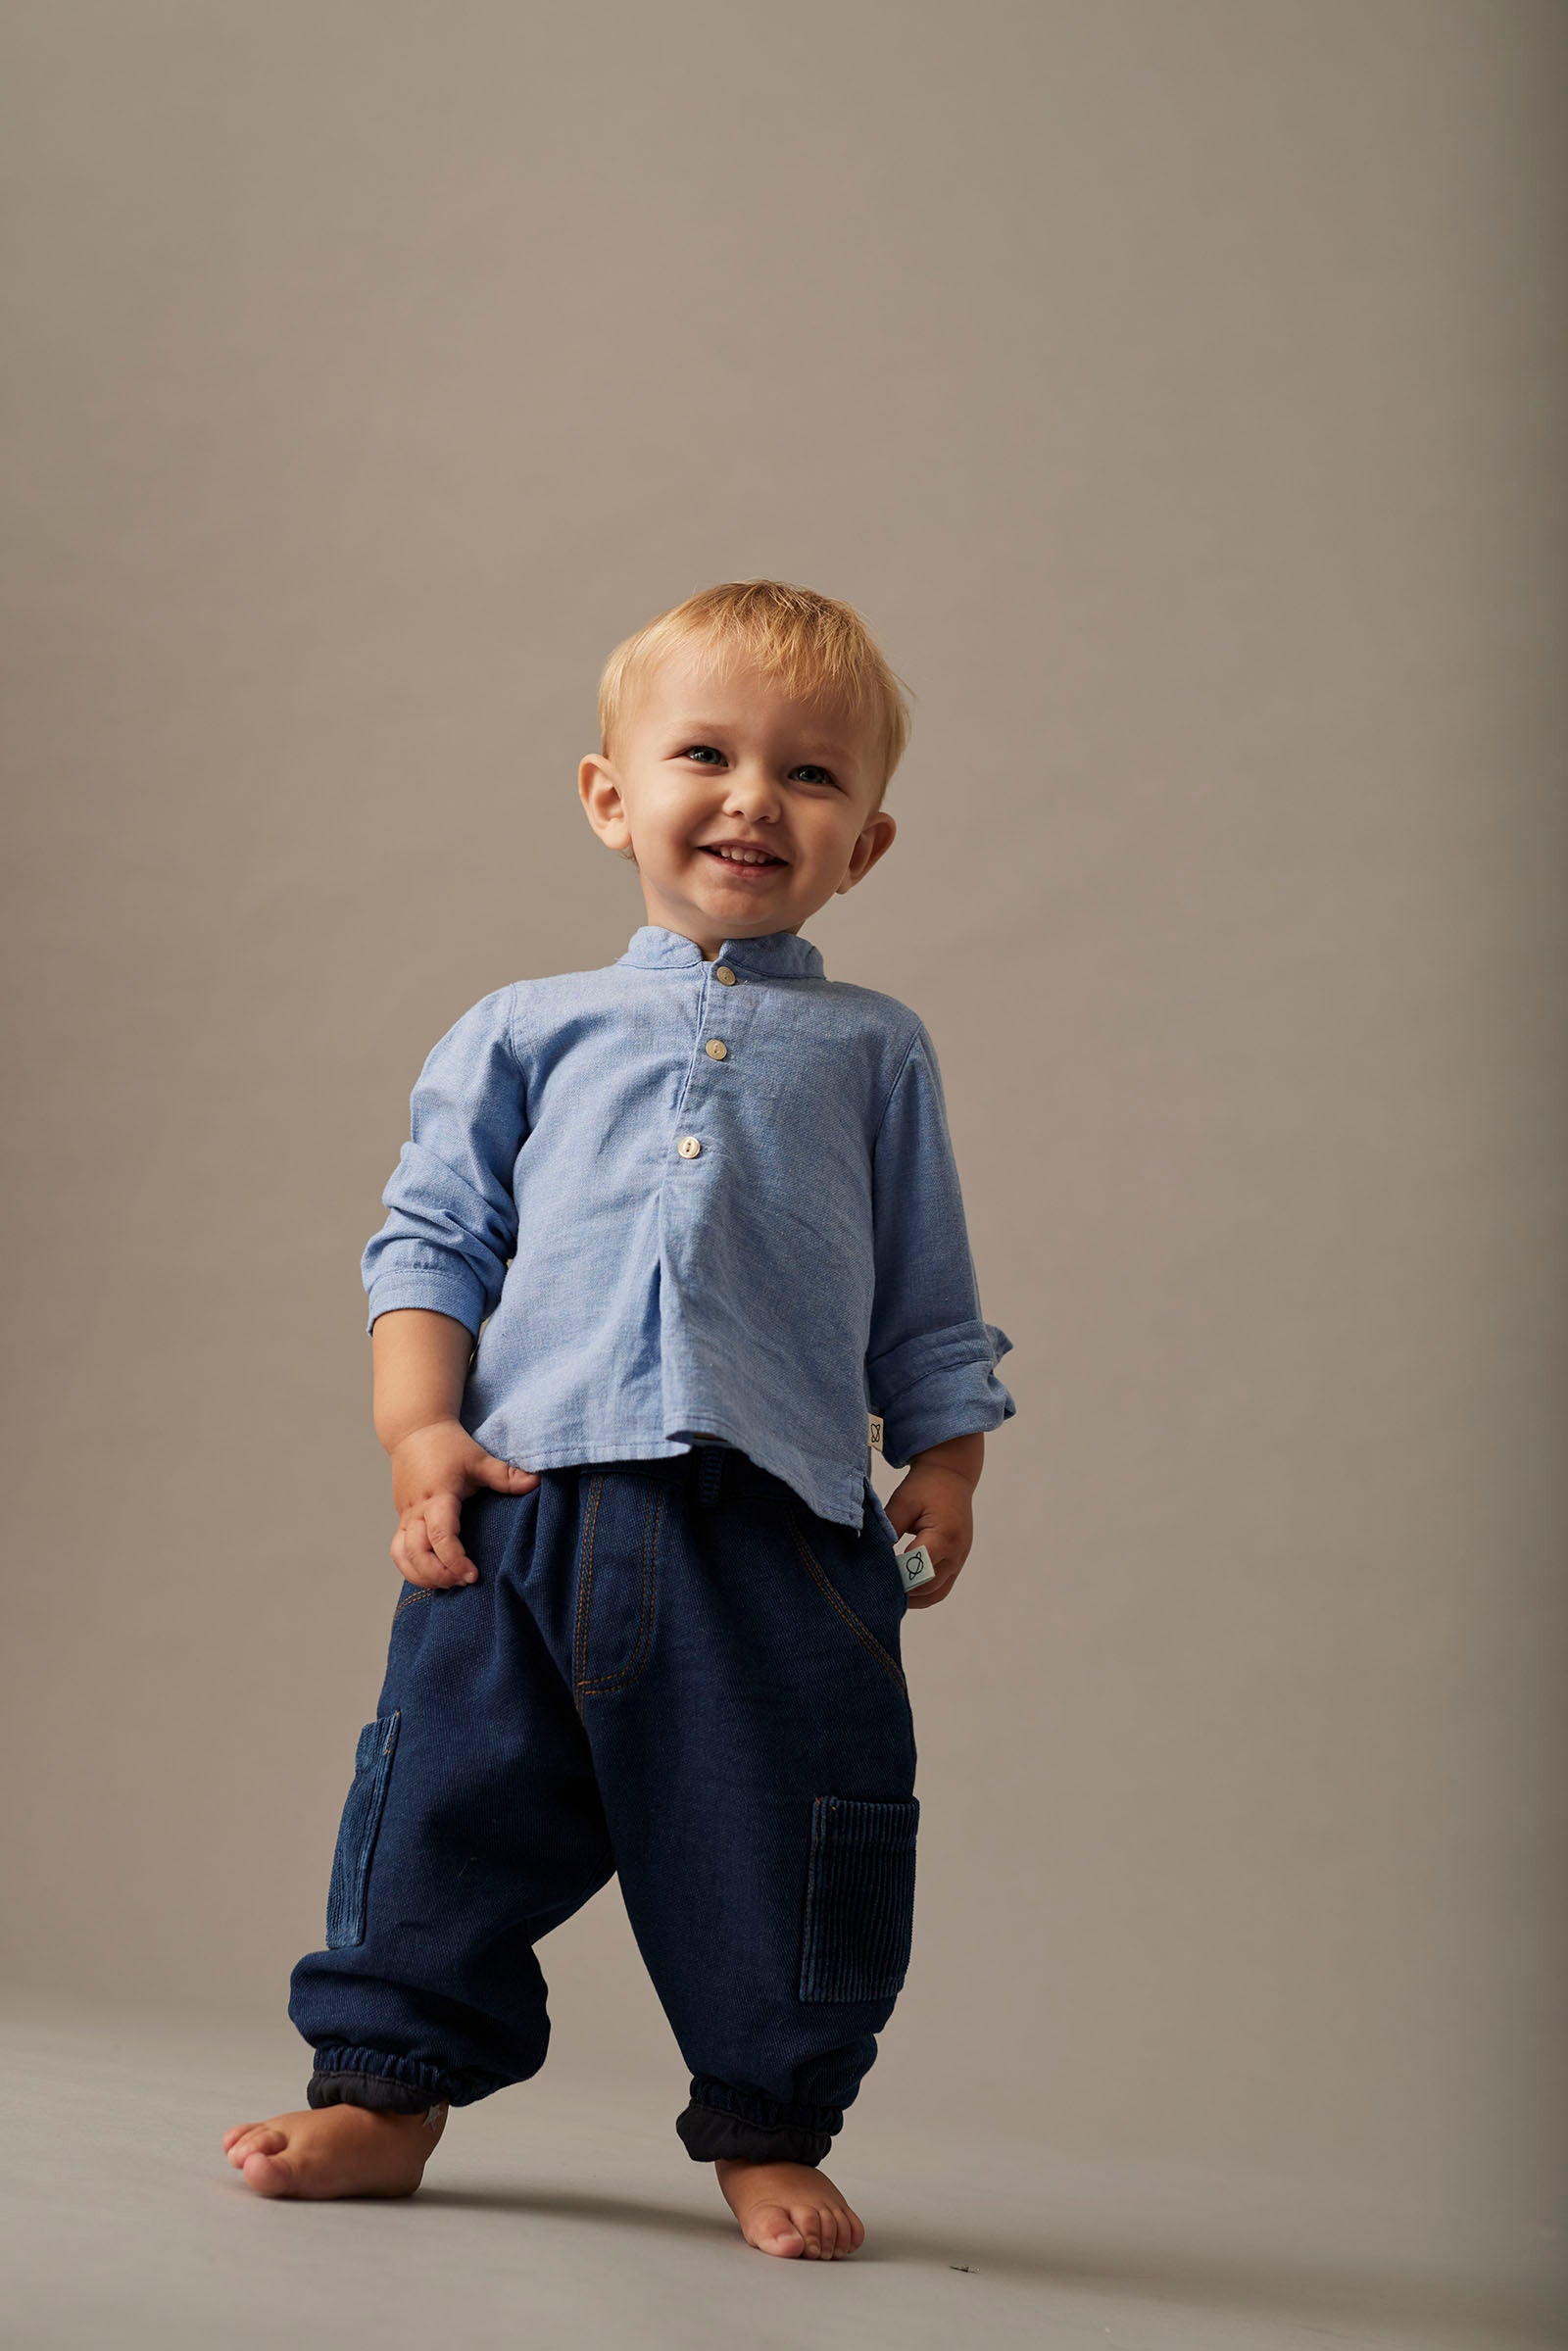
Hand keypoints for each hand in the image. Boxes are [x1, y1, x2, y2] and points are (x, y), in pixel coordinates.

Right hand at [387, 1418, 538, 1588]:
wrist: (414, 1430)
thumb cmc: (447, 1444)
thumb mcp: (479, 1458)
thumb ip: (505, 1474)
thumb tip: (536, 1483)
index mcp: (437, 1496)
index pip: (440, 1535)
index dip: (454, 1559)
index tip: (473, 1574)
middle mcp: (416, 1510)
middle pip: (416, 1553)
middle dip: (439, 1574)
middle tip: (465, 1581)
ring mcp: (405, 1516)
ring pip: (402, 1556)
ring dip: (422, 1575)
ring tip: (450, 1582)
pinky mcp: (402, 1519)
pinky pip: (399, 1551)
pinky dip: (412, 1568)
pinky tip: (434, 1574)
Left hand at [885, 1464, 973, 1608]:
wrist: (952, 1475)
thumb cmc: (925, 1486)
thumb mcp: (902, 1502)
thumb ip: (888, 1529)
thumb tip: (871, 1555)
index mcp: (944, 1536)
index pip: (917, 1569)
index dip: (895, 1577)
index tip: (873, 1578)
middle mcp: (956, 1553)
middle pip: (927, 1587)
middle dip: (901, 1592)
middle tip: (874, 1590)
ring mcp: (959, 1560)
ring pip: (936, 1594)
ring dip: (913, 1598)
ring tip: (887, 1594)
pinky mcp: (957, 1562)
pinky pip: (941, 1587)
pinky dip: (922, 1592)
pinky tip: (902, 1588)